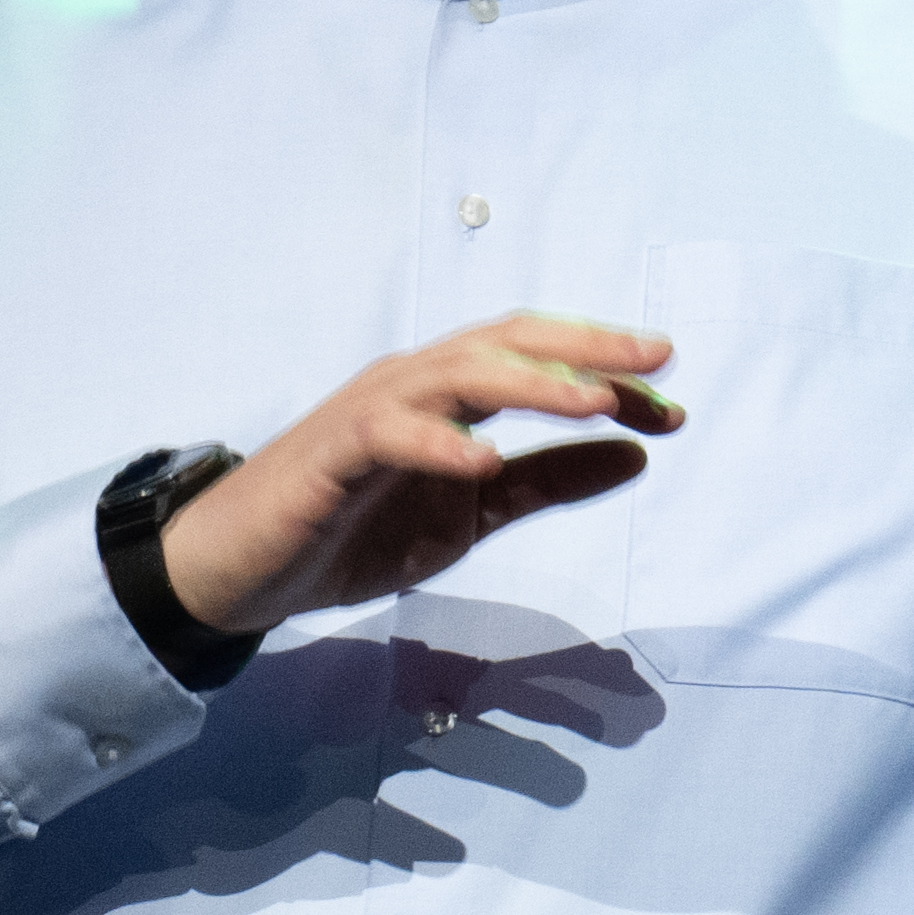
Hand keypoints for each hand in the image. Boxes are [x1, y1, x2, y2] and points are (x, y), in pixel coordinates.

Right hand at [157, 312, 682, 637]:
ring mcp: (369, 413)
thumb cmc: (353, 530)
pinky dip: (437, 443)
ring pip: (456, 373)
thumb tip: (638, 454)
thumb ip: (549, 482)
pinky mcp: (328, 455)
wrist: (241, 572)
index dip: (609, 375)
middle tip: (656, 364)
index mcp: (451, 394)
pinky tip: (482, 461)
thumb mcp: (474, 512)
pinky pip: (386, 433)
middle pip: (508, 342)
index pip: (542, 361)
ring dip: (530, 383)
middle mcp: (414, 385)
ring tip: (594, 402)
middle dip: (586, 348)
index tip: (672, 409)